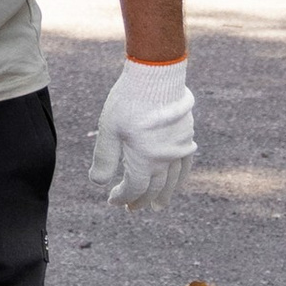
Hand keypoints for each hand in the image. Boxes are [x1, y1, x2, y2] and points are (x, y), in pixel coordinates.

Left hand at [87, 56, 195, 209]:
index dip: (122, 197)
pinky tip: (177, 180)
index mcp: (144, 161)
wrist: (157, 77)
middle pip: (153, 189)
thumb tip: (98, 183)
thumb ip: (104, 159)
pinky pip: (186, 164)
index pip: (133, 189)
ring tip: (158, 206)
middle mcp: (164, 160)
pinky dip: (180, 177)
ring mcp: (178, 149)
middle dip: (140, 200)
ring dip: (164, 195)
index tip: (112, 200)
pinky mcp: (186, 136)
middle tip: (132, 208)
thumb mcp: (109, 131)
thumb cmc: (129, 103)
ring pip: (172, 180)